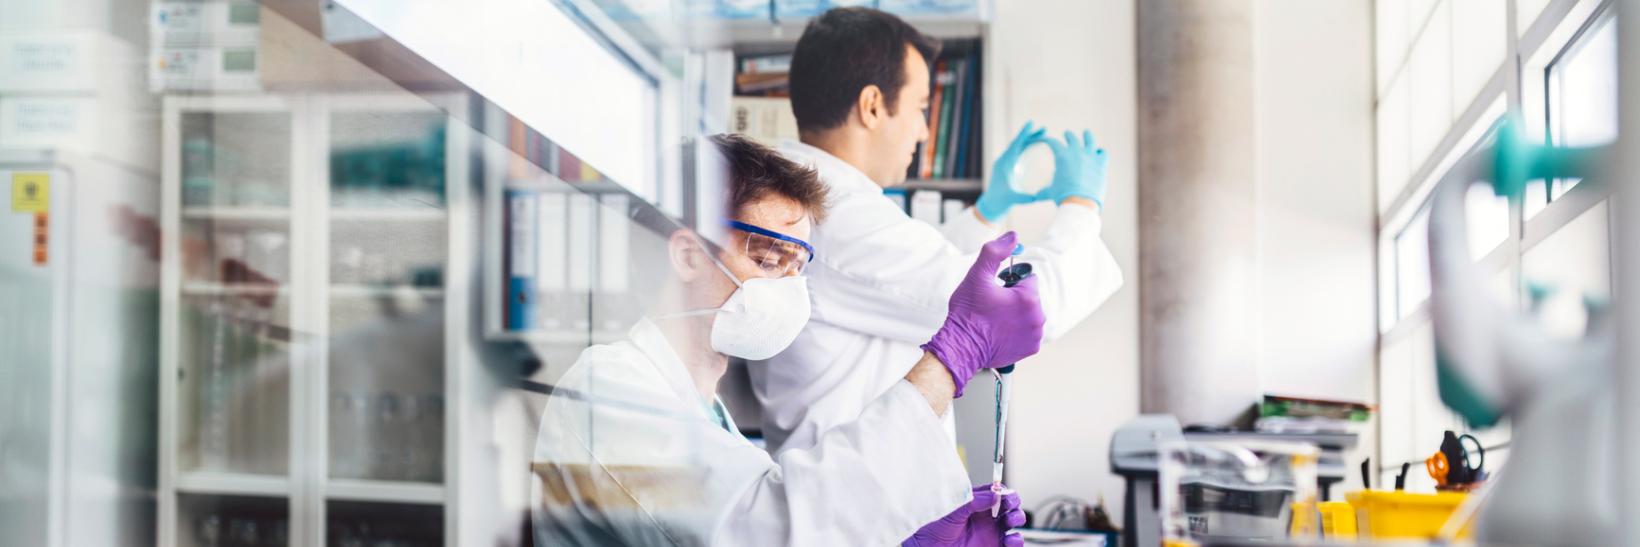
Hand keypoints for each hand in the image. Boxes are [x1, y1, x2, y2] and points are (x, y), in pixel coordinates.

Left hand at [904, 484, 1025, 546]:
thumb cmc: (932, 529)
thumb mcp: (952, 509)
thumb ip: (974, 501)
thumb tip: (994, 494)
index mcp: (975, 504)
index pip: (996, 492)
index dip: (1004, 490)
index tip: (1003, 492)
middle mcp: (984, 518)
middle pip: (1009, 506)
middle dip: (1014, 503)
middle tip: (1008, 505)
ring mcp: (990, 533)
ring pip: (1013, 522)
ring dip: (1018, 517)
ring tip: (1010, 520)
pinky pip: (1012, 544)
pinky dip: (1017, 541)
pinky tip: (1010, 539)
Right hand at [921, 232, 1045, 396]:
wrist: (960, 346)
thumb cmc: (967, 313)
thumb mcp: (977, 275)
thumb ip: (995, 252)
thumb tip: (1012, 237)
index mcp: (1029, 298)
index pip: (1028, 279)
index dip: (1010, 282)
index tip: (996, 291)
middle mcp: (1037, 317)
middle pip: (1030, 297)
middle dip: (1014, 298)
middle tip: (993, 306)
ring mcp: (1035, 335)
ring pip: (1029, 314)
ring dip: (1016, 314)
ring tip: (995, 319)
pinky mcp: (1030, 348)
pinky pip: (1028, 332)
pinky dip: (1017, 331)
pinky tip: (1000, 332)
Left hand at [975, 122, 1052, 221]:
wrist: (990, 207)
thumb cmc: (999, 202)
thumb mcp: (1011, 199)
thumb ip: (1023, 198)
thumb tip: (1035, 197)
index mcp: (1004, 164)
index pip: (1015, 145)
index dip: (1024, 134)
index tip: (1031, 123)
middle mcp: (1003, 161)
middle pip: (1018, 144)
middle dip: (1031, 135)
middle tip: (1044, 129)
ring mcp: (1005, 164)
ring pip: (1018, 148)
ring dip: (1029, 141)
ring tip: (1042, 136)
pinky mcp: (1007, 168)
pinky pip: (1018, 154)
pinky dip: (1027, 149)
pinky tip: (1035, 148)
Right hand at [1043, 130, 1107, 207]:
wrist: (1080, 202)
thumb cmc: (1063, 197)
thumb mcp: (1051, 192)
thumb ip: (1044, 191)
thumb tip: (1036, 196)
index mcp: (1062, 156)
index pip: (1053, 143)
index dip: (1048, 140)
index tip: (1047, 140)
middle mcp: (1076, 152)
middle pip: (1072, 138)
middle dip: (1068, 135)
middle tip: (1067, 134)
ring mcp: (1090, 156)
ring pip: (1090, 140)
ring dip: (1087, 136)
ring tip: (1086, 133)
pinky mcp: (1101, 164)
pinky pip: (1103, 153)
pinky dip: (1100, 152)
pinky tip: (1098, 153)